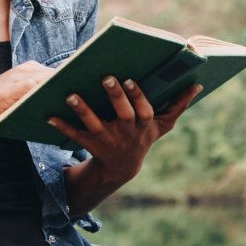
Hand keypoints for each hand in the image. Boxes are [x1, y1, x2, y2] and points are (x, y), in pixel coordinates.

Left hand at [49, 77, 200, 185]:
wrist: (122, 168)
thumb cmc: (143, 137)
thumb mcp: (162, 125)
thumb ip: (178, 105)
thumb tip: (197, 84)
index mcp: (144, 124)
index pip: (144, 110)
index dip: (138, 97)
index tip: (131, 79)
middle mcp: (127, 133)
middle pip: (122, 114)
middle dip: (116, 96)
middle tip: (106, 77)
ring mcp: (108, 140)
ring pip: (95, 124)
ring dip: (83, 109)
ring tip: (70, 94)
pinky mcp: (90, 144)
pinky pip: (74, 135)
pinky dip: (61, 126)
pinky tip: (48, 115)